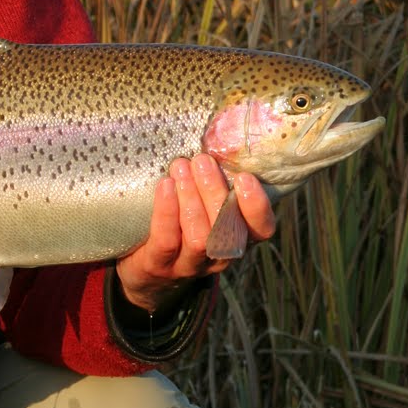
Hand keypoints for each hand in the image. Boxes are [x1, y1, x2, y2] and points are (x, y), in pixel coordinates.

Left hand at [115, 154, 275, 313]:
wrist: (145, 271)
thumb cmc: (180, 224)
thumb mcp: (205, 206)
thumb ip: (216, 183)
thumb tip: (220, 136)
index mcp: (237, 237)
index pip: (262, 229)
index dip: (257, 206)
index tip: (245, 177)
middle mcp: (219, 255)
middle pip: (227, 229)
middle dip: (214, 191)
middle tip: (201, 161)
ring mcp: (190, 265)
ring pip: (200, 237)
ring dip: (191, 199)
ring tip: (180, 167)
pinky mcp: (160, 266)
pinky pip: (167, 240)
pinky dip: (167, 211)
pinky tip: (165, 186)